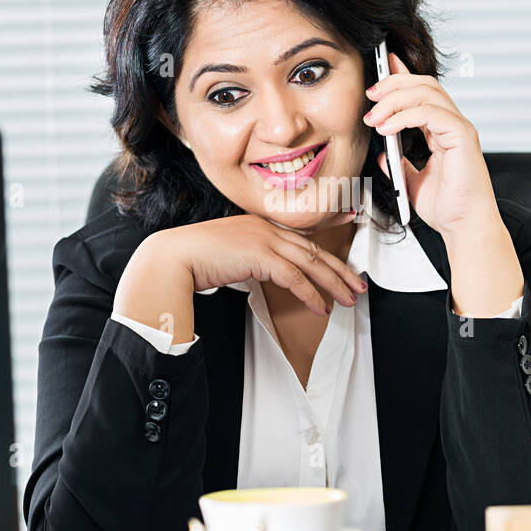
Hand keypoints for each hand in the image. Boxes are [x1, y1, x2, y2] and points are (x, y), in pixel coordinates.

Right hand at [160, 213, 366, 316]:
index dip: (327, 238)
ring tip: (346, 300)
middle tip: (356, 284)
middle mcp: (265, 228)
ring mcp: (263, 239)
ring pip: (310, 262)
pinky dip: (310, 293)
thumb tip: (262, 271)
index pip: (301, 234)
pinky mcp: (260, 255)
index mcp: (259, 224)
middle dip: (339, 269)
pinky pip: (294, 277)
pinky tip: (319, 306)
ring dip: (332, 283)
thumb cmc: (194, 258)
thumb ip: (250, 258)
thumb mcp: (229, 253)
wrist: (174, 256)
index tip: (346, 241)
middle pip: (312, 249)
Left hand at [362, 51, 500, 239]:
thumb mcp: (412, 182)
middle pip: (424, 85)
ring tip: (373, 116)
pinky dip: (405, 116)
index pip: (422, 93)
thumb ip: (399, 165)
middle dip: (393, 84)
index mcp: (442, 131)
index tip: (380, 67)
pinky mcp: (462, 137)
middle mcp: (453, 125)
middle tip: (369, 96)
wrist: (463, 227)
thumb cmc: (448, 208)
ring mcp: (460, 128)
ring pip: (427, 93)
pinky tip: (387, 128)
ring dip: (394, 100)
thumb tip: (383, 154)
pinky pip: (431, 113)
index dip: (401, 76)